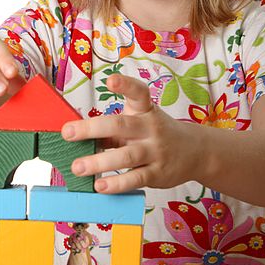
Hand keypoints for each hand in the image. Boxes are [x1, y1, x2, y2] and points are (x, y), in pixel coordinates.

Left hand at [61, 74, 200, 192]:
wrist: (196, 151)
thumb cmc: (157, 133)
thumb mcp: (140, 122)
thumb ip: (113, 129)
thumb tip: (77, 137)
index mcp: (145, 109)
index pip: (138, 92)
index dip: (125, 85)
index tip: (111, 80)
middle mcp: (151, 127)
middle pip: (121, 125)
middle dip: (92, 128)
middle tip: (67, 133)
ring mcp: (155, 151)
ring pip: (126, 156)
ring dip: (99, 162)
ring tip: (78, 167)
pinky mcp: (157, 173)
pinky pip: (135, 178)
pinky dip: (116, 183)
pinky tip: (100, 185)